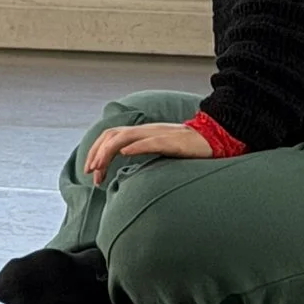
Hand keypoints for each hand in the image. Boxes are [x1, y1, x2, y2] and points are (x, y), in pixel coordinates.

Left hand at [85, 120, 214, 178]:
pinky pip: (151, 141)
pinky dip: (136, 146)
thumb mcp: (159, 150)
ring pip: (125, 136)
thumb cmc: (186, 148)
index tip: (90, 171)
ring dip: (108, 151)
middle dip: (96, 153)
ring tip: (99, 167)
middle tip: (90, 173)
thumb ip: (143, 153)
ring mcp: (158, 134)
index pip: (110, 136)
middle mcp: (146, 130)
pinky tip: (125, 152)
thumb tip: (125, 166)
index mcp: (141, 133)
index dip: (96, 150)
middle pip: (112, 134)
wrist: (213, 139)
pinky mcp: (172, 141)